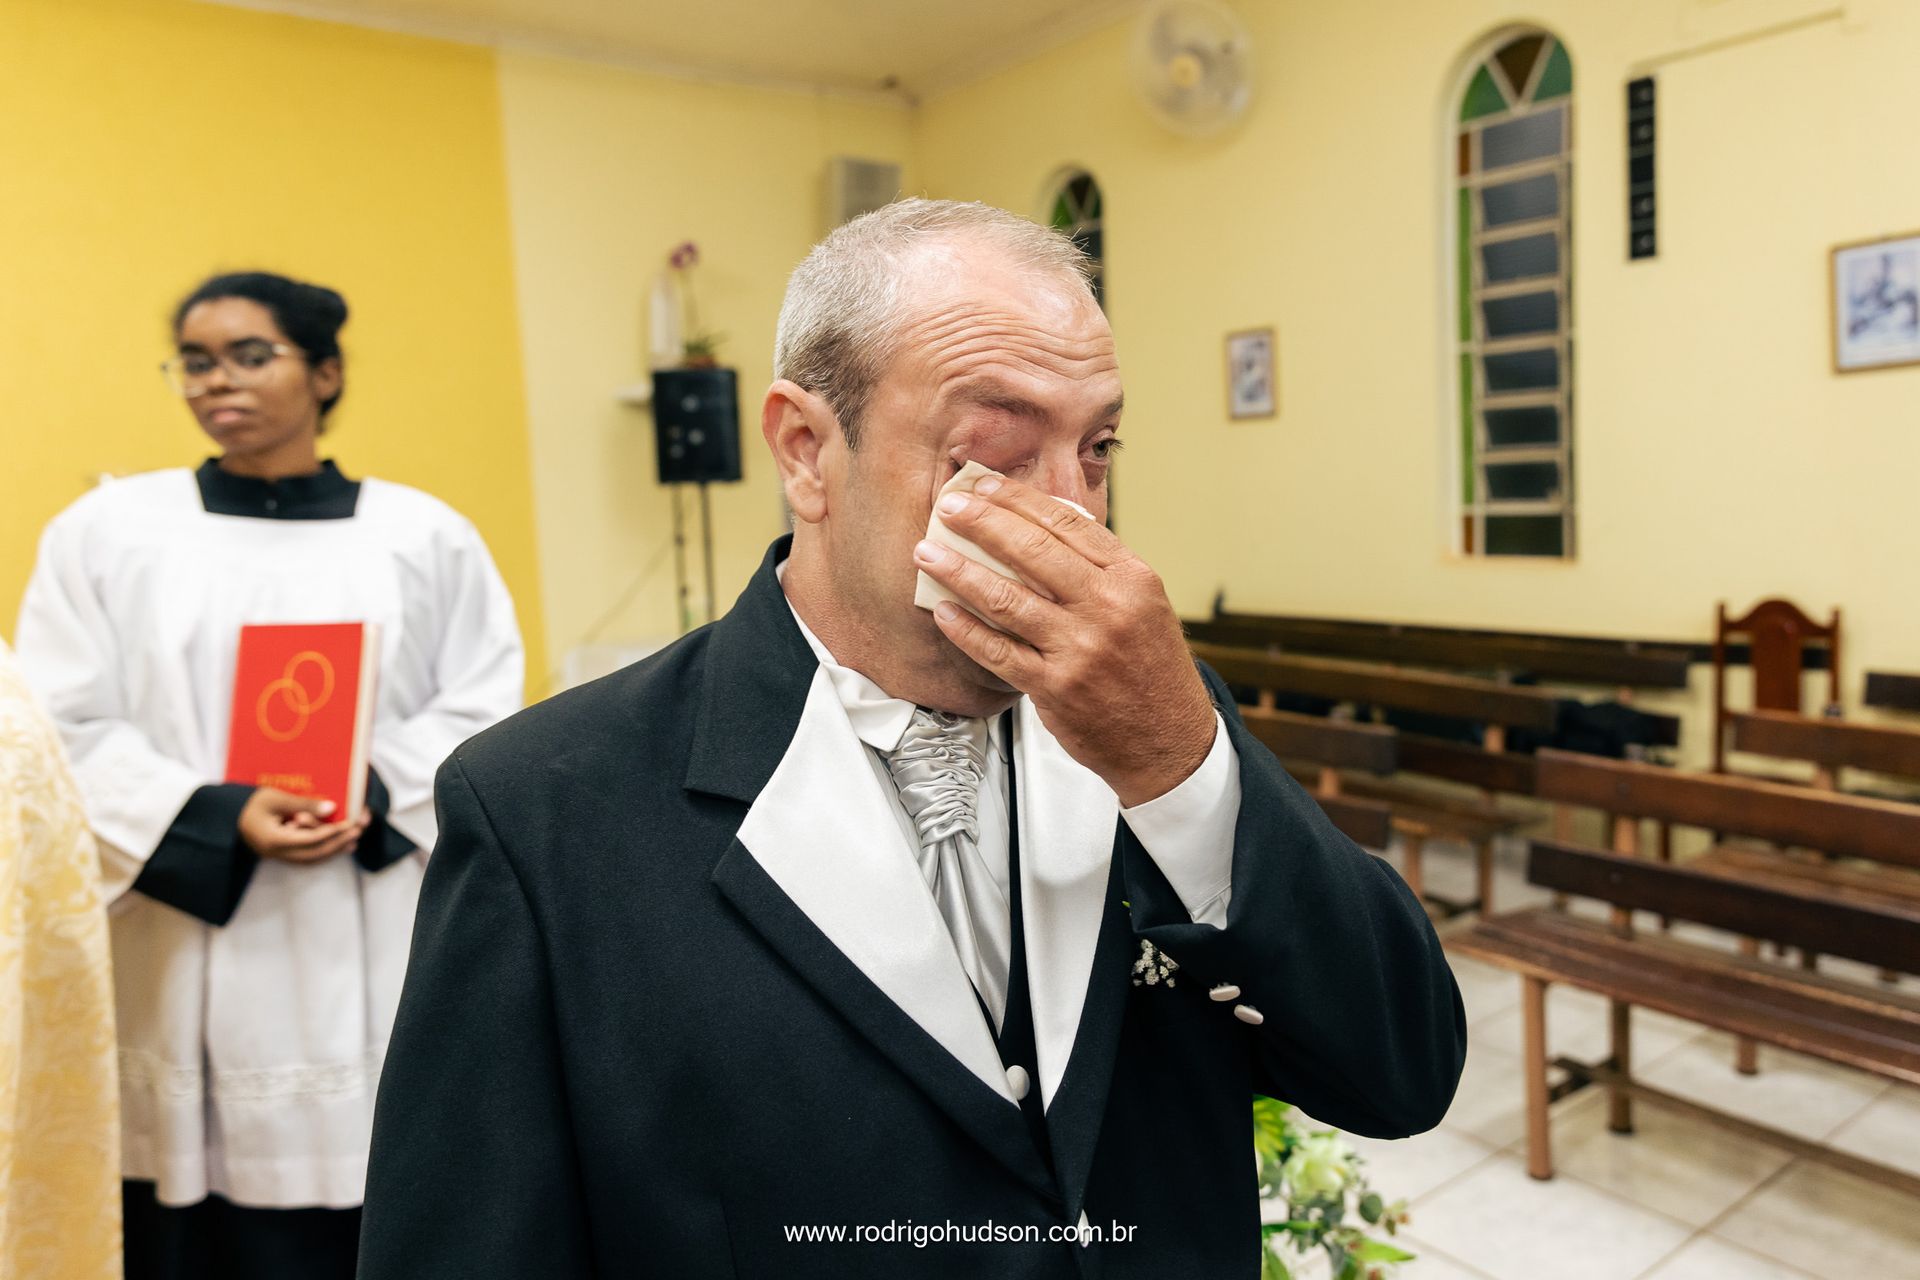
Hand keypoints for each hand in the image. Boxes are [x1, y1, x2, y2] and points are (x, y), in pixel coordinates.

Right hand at [238, 787, 369, 862]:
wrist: (224, 815)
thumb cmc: (248, 803)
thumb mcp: (275, 798)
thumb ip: (303, 804)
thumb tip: (331, 809)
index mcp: (274, 840)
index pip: (310, 840)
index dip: (333, 833)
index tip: (350, 824)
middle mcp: (276, 853)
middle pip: (314, 854)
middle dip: (338, 844)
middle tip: (358, 833)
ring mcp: (276, 856)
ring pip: (310, 859)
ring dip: (332, 851)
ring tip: (352, 842)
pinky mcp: (278, 853)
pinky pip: (304, 857)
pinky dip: (321, 851)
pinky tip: (334, 845)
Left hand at [914, 475, 1216, 805]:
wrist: (1168, 737)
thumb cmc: (1150, 666)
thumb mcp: (1143, 603)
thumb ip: (1097, 568)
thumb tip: (1035, 528)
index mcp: (1131, 578)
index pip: (1066, 524)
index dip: (1017, 501)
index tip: (983, 486)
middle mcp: (1107, 608)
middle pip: (1032, 552)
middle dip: (981, 523)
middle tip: (947, 508)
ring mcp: (1079, 649)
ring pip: (1006, 598)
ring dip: (959, 572)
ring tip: (928, 554)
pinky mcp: (1054, 686)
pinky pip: (996, 650)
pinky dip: (964, 629)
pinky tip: (943, 611)